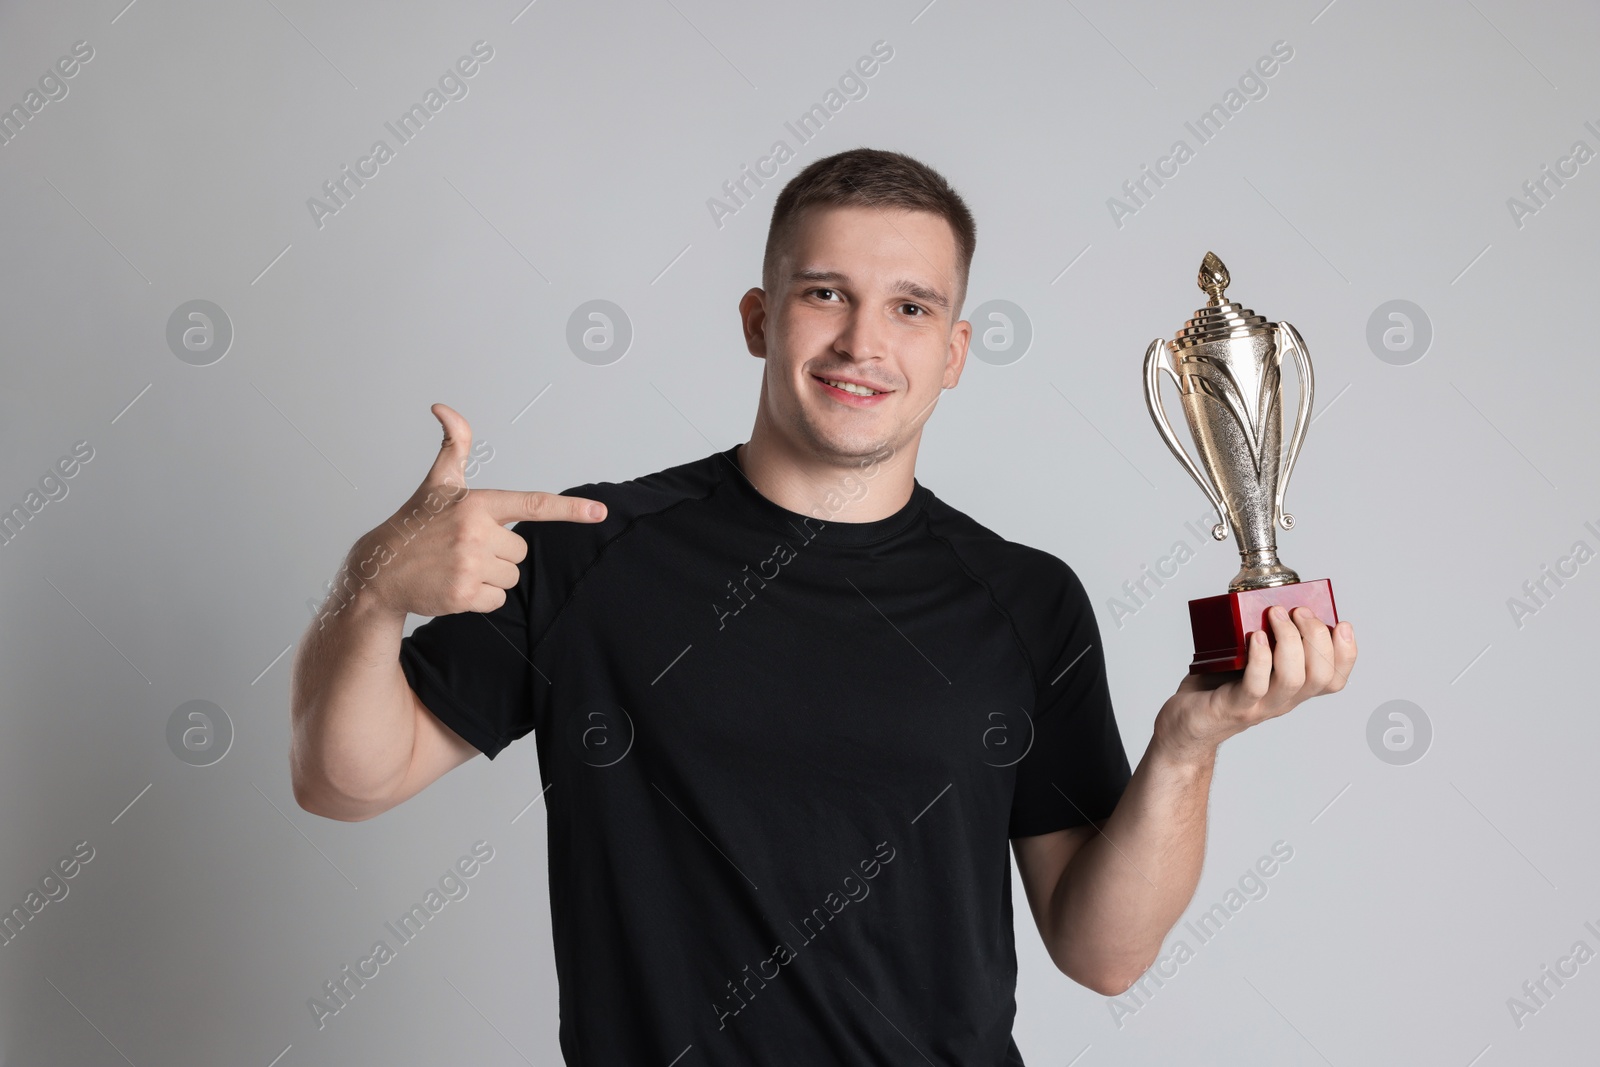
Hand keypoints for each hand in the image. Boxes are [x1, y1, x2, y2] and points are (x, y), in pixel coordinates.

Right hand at [350, 403, 607, 618]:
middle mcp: (476, 532)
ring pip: (511, 577)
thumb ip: (453, 444)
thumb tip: (443, 407)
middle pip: (521, 551)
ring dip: (490, 576)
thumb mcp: (437, 482)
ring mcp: (469, 564)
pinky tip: (455, 586)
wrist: (380, 570)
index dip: (569, 508)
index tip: (599, 511)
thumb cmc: (416, 523)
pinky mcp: (463, 594)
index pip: (532, 504)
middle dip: (499, 553)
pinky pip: (497, 599)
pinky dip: (481, 597)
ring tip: (457, 566)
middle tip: (465, 549)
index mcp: (477, 504)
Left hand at [1152, 606, 1357, 765]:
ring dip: (1290, 641)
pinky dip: (1259, 658)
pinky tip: (1255, 637)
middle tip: (1299, 611)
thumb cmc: (1216, 687)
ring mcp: (1259, 706)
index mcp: (1292, 689)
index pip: (1334, 678)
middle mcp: (1283, 701)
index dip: (1346, 653)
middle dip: (1316, 637)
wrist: (1187, 726)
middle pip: (1320, 676)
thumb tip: (1275, 600)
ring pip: (1293, 680)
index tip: (1341, 624)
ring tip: (1275, 615)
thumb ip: (1266, 638)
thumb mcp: (1248, 660)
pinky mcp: (1233, 707)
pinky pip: (1255, 685)